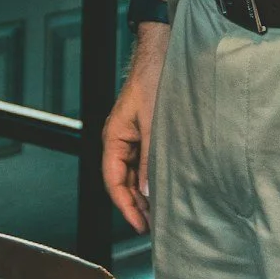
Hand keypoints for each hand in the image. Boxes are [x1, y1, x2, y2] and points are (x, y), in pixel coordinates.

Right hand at [102, 23, 167, 233]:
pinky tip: (166, 186)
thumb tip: (150, 190)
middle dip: (135, 204)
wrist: (164, 53)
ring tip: (161, 212)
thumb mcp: (154, 122)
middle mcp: (121, 139)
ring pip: (134, 173)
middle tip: (154, 225)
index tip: (140, 224)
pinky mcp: (147, 132)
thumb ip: (151, 157)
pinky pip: (146, 162)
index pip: (113, 180)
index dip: (125, 205)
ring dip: (145, 192)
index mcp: (114, 137)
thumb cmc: (154, 79)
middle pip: (122, 181)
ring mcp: (134, 136)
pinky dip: (153, 177)